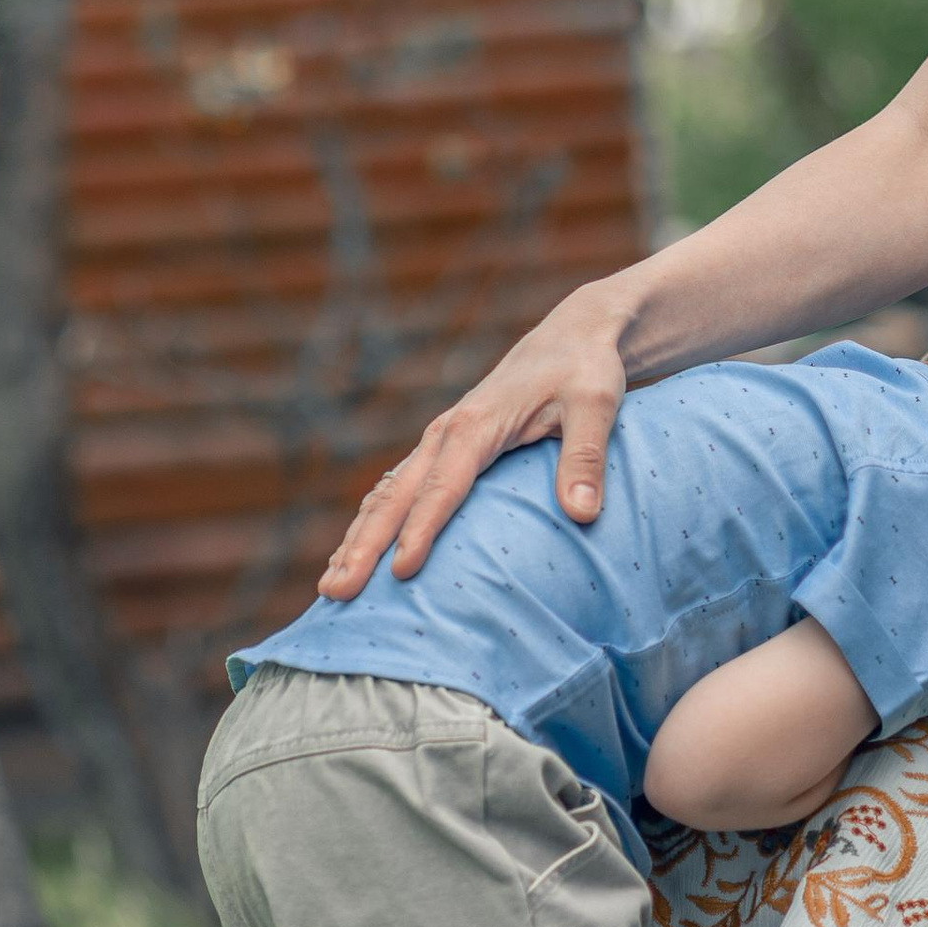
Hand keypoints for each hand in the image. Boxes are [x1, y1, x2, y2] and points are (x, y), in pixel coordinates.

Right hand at [318, 291, 628, 593]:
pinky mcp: (445, 448)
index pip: (443, 487)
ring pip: (387, 494)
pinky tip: (356, 553)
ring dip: (356, 538)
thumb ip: (586, 458)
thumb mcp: (596, 405)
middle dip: (363, 544)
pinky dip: (373, 522)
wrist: (573, 334)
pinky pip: (398, 489)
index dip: (421, 530)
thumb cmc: (586, 369)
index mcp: (477, 425)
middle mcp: (447, 433)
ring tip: (330, 586)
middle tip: (336, 592)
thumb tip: (582, 514)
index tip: (401, 572)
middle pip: (396, 496)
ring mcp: (440, 441)